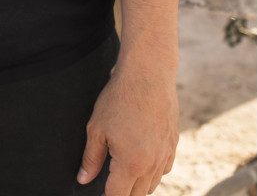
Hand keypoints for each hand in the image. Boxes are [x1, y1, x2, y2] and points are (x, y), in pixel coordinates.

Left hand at [76, 65, 178, 195]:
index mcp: (131, 163)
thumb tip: (83, 179)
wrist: (148, 74)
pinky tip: (140, 162)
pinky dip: (151, 173)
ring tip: (121, 175)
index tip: (98, 195)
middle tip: (108, 184)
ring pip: (151, 185)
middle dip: (121, 193)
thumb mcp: (97, 128)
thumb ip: (91, 158)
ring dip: (137, 186)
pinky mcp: (173, 145)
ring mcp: (165, 155)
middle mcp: (152, 165)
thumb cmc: (119, 98)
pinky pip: (162, 170)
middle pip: (136, 195)